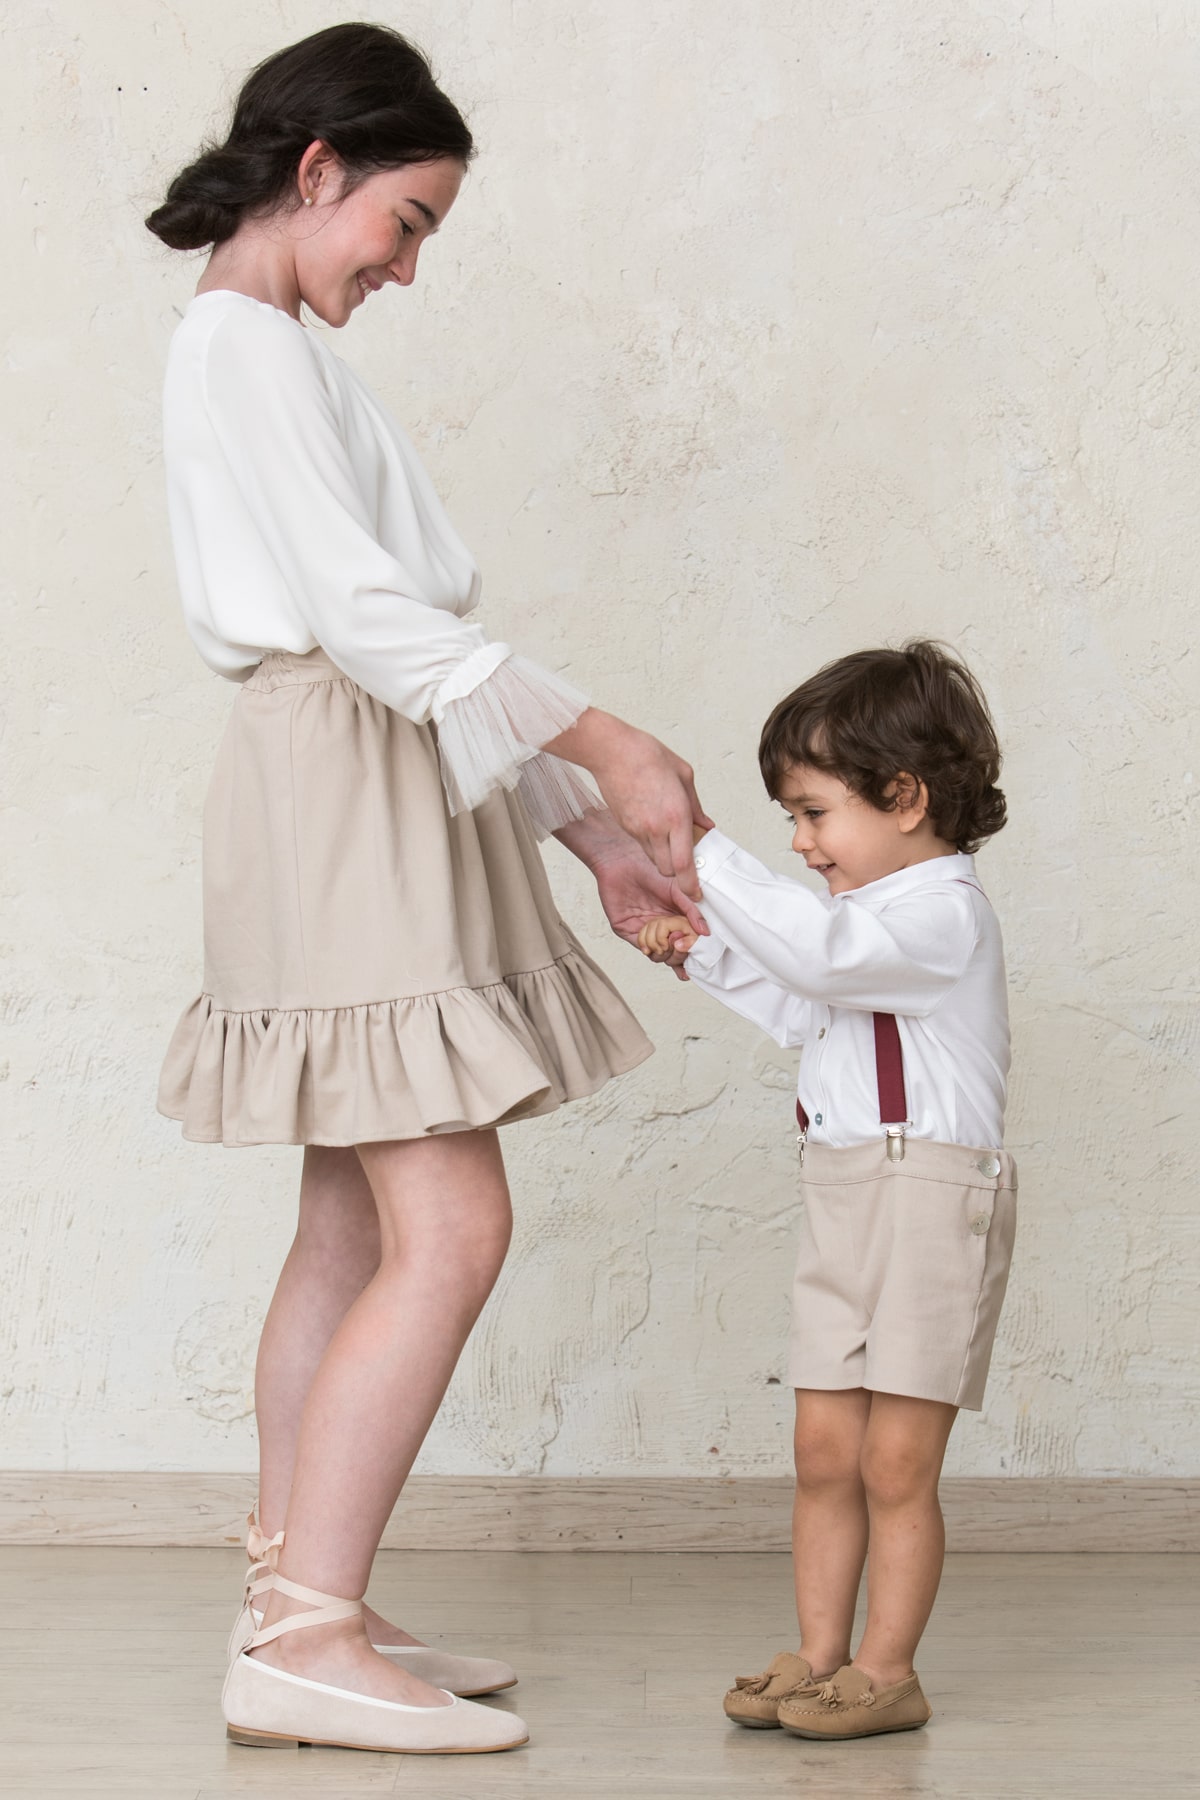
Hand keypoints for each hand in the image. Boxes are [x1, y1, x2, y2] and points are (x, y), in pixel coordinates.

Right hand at [543, 710, 713, 897]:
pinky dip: (651, 841)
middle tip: (686, 857)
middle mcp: (656, 828)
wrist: (611, 751)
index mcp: (676, 815)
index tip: (696, 893)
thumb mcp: (684, 775)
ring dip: (664, 855)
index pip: (684, 864)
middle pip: (668, 869)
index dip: (690, 884)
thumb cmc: (647, 756)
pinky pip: (642, 844)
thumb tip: (706, 825)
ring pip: (654, 858)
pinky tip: (652, 822)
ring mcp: (638, 829)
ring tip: (669, 835)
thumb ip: (696, 806)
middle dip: (678, 870)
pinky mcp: (625, 826)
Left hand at [586, 841, 707, 982]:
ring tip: (669, 937)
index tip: (697, 945)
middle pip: (676, 954)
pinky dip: (650, 948)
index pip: (690, 942)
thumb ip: (693, 910)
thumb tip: (706, 932)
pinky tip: (654, 941)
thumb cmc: (649, 869)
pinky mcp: (629, 930)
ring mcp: (647, 930)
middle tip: (680, 941)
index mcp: (678, 918)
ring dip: (666, 952)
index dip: (695, 949)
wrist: (621, 860)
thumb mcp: (678, 889)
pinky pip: (643, 947)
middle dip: (680, 953)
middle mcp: (663, 927)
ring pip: (660, 956)